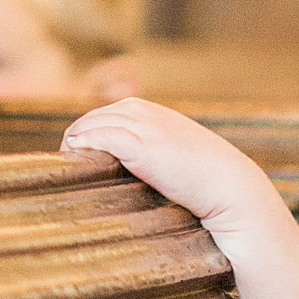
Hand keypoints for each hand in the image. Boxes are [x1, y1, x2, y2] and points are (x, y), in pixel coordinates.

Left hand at [62, 96, 276, 252]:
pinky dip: (83, 144)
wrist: (232, 187)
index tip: (81, 154)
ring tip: (66, 161)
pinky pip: (100, 137)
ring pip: (92, 124)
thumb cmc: (209, 181)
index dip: (90, 132)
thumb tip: (142, 176)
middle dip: (77, 135)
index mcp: (152, 111)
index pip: (107, 114)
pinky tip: (75, 157)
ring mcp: (143, 127)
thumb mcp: (179, 157)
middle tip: (66, 160)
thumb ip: (155, 155)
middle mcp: (145, 112)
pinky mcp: (142, 147)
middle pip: (94, 117)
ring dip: (75, 141)